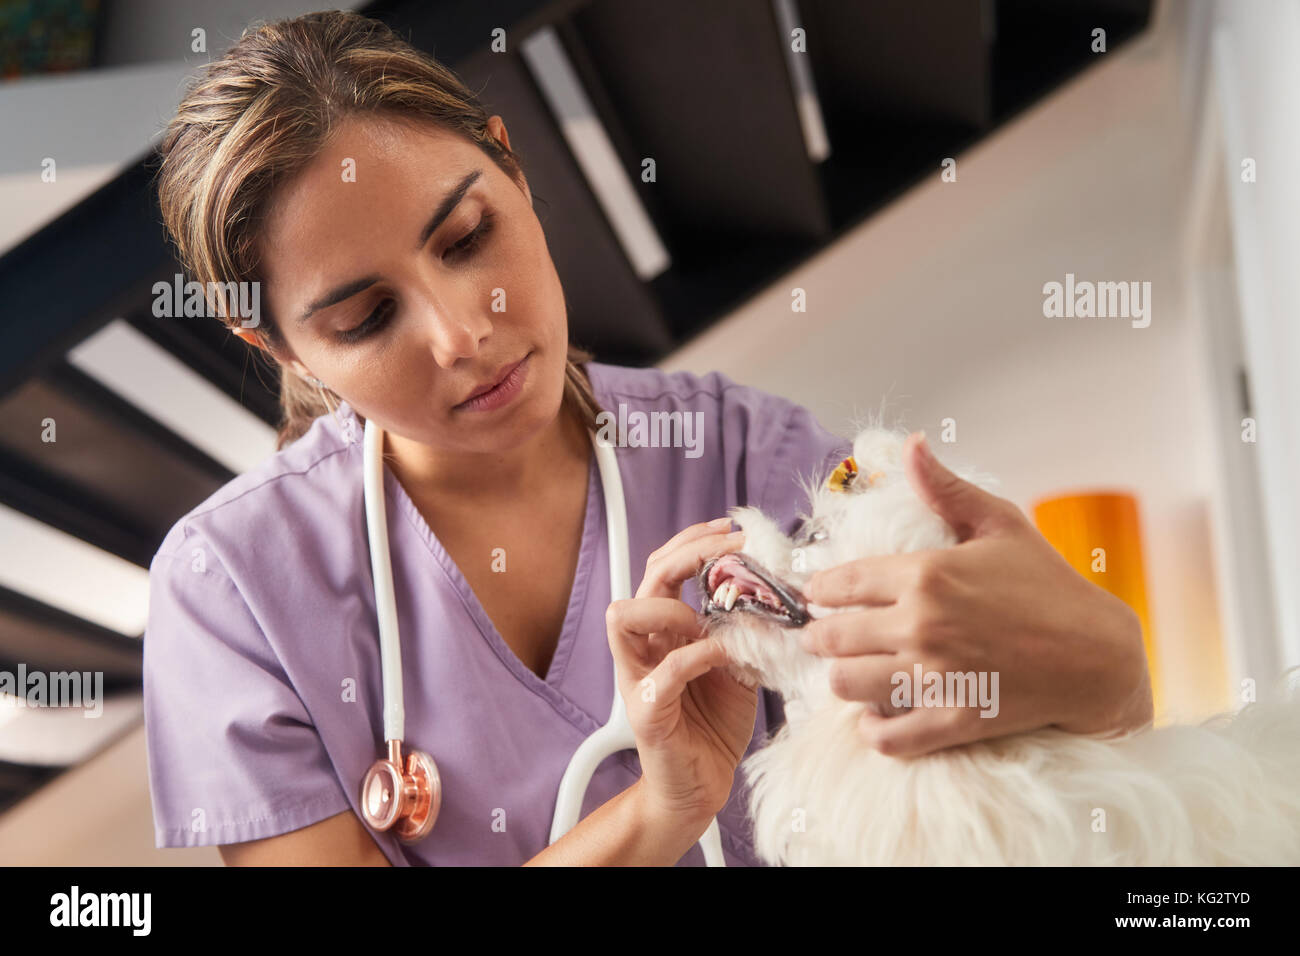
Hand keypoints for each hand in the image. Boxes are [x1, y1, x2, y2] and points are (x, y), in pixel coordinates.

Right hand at [606, 517, 757, 822]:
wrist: (699, 786)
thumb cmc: (713, 726)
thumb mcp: (738, 667)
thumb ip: (743, 631)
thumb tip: (773, 595)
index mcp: (664, 632)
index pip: (664, 568)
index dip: (692, 542)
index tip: (729, 530)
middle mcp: (644, 647)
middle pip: (646, 578)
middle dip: (688, 554)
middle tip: (731, 549)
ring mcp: (638, 676)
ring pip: (625, 616)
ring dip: (673, 607)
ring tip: (711, 621)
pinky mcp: (646, 710)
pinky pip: (663, 670)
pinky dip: (696, 655)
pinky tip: (723, 656)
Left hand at [802, 432, 1153, 757]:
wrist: (1098, 656)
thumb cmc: (1049, 585)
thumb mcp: (1000, 524)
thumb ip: (946, 488)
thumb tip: (911, 445)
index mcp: (926, 574)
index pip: (842, 583)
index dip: (819, 590)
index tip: (814, 595)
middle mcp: (921, 626)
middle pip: (833, 637)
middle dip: (819, 635)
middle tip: (819, 635)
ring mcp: (935, 677)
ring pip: (846, 684)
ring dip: (840, 676)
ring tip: (847, 670)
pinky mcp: (952, 720)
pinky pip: (886, 736)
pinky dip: (872, 729)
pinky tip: (874, 716)